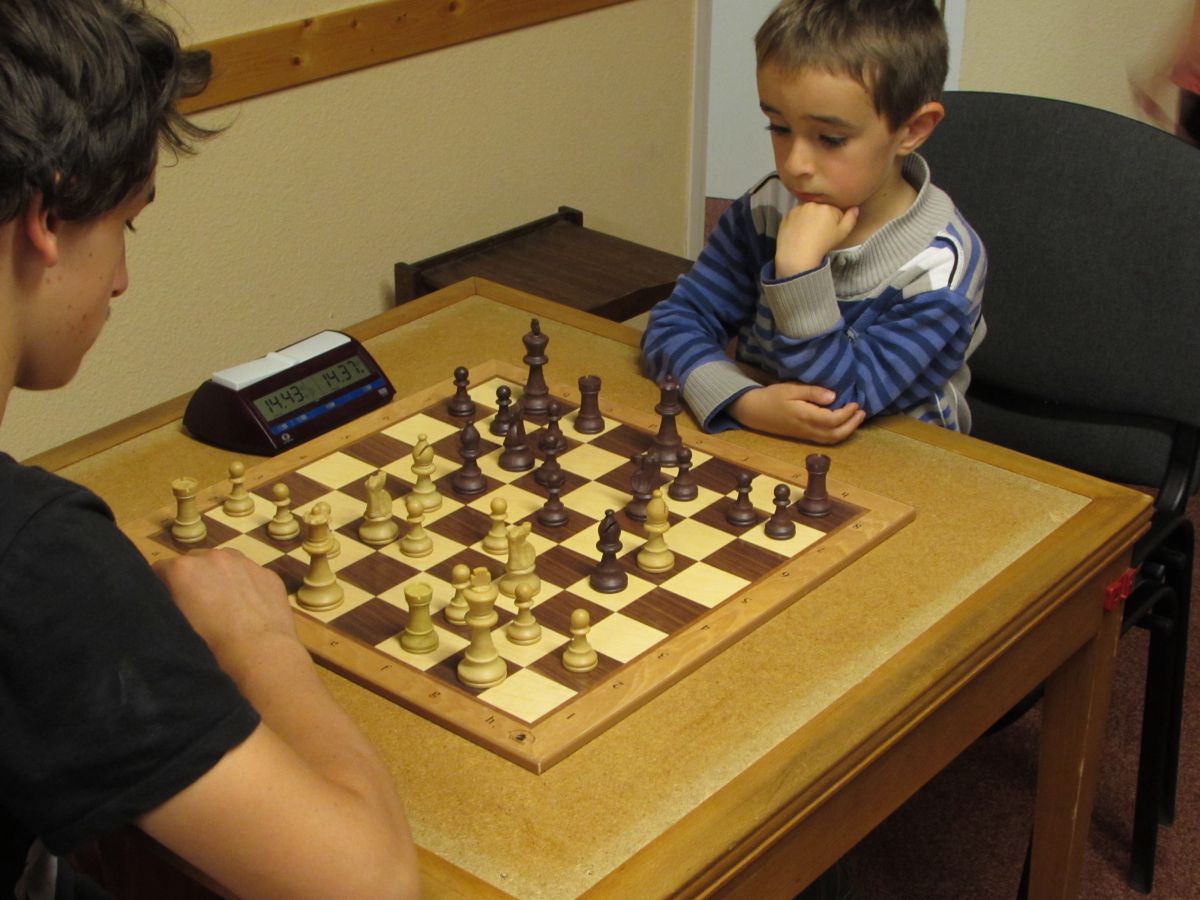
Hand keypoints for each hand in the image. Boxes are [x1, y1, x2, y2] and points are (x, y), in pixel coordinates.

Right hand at [153, 548, 294, 680]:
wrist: (261, 652)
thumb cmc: (211, 645)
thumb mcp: (176, 626)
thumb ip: (167, 605)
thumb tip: (170, 601)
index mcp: (184, 569)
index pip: (160, 570)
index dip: (162, 587)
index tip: (168, 603)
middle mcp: (213, 556)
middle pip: (194, 561)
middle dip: (193, 578)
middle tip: (198, 605)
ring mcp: (245, 561)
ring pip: (225, 563)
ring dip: (220, 576)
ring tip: (226, 605)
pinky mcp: (268, 573)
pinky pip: (251, 574)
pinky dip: (247, 584)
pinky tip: (251, 607)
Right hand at [730, 383, 865, 444]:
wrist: (753, 411)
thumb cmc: (771, 397)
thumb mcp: (791, 389)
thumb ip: (812, 392)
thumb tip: (833, 396)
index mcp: (805, 416)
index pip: (833, 419)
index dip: (847, 412)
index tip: (855, 402)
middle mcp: (807, 429)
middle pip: (835, 434)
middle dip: (852, 425)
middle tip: (862, 412)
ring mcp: (805, 435)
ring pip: (831, 439)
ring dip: (847, 430)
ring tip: (856, 418)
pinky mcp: (803, 435)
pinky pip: (825, 439)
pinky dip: (838, 433)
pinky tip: (842, 423)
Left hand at [775, 202, 858, 277]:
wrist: (798, 255)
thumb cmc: (823, 245)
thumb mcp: (842, 234)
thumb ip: (851, 219)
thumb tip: (855, 208)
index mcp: (828, 207)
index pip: (835, 210)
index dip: (835, 221)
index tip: (830, 232)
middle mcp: (812, 204)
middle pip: (820, 208)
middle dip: (821, 217)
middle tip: (819, 233)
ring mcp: (798, 208)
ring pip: (807, 210)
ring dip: (809, 217)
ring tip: (808, 233)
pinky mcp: (786, 215)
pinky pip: (795, 215)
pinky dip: (797, 221)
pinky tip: (799, 232)